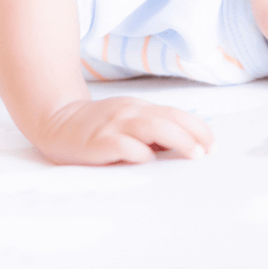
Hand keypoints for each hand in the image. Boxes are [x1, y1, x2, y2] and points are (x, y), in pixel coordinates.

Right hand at [33, 97, 213, 164]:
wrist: (55, 121)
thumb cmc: (97, 127)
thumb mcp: (126, 121)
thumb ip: (151, 131)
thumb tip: (185, 148)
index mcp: (138, 108)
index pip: (176, 114)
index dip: (197, 128)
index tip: (212, 145)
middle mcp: (129, 113)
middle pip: (169, 119)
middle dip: (193, 135)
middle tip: (207, 152)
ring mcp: (114, 126)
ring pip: (153, 127)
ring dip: (178, 140)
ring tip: (193, 155)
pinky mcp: (99, 142)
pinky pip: (124, 145)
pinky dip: (140, 153)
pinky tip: (148, 160)